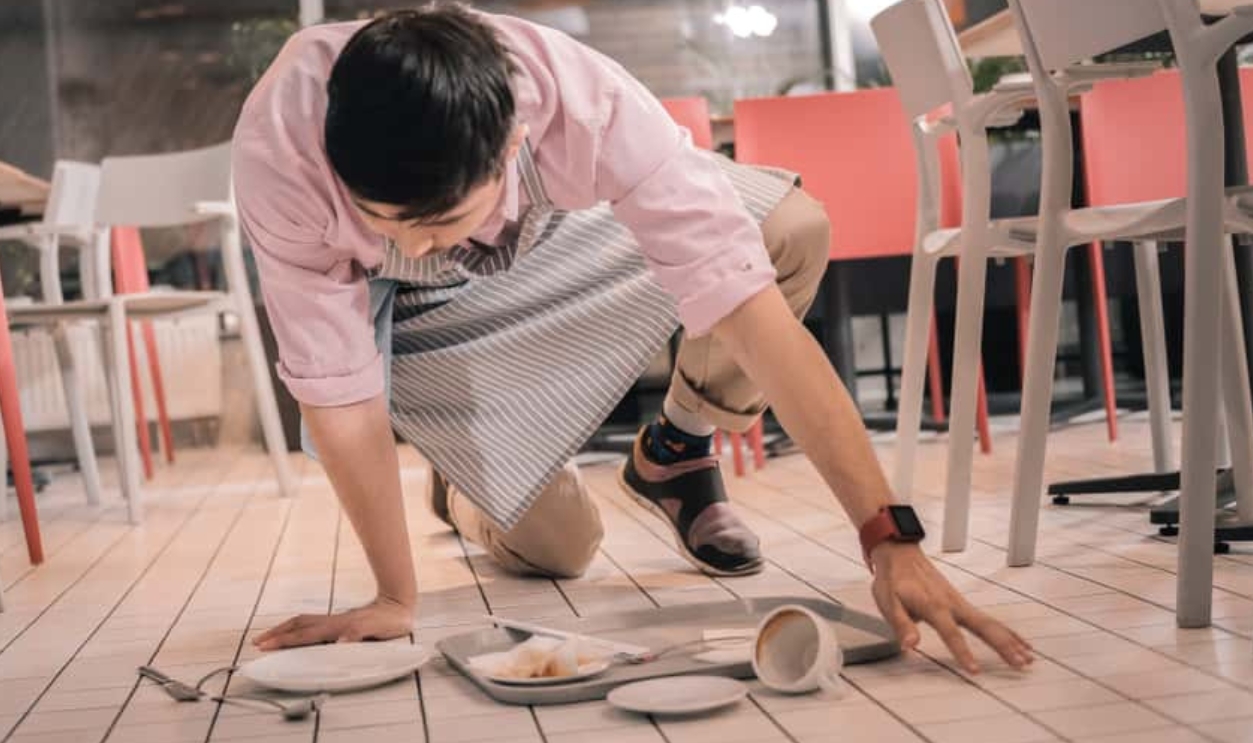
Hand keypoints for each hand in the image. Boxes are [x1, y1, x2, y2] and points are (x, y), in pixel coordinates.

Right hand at [253, 597, 415, 650]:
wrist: (400, 604)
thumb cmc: (391, 620)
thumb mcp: (378, 629)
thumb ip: (359, 635)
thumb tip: (340, 644)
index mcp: (338, 627)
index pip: (304, 635)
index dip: (284, 641)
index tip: (266, 646)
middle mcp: (333, 622)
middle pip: (297, 626)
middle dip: (276, 634)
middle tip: (257, 642)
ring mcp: (336, 621)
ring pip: (303, 623)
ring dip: (284, 629)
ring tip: (269, 637)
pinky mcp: (340, 623)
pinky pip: (312, 625)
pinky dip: (298, 630)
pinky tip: (296, 635)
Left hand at [870, 543, 1033, 673]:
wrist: (900, 554)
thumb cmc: (893, 579)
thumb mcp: (887, 602)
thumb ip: (901, 624)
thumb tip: (909, 645)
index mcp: (934, 605)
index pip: (951, 633)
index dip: (963, 652)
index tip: (976, 670)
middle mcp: (952, 604)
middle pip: (983, 627)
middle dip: (1003, 646)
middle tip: (1020, 663)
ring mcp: (960, 603)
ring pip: (991, 623)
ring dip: (1010, 640)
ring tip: (1028, 658)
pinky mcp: (962, 604)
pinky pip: (988, 619)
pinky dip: (1005, 631)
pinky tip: (1018, 642)